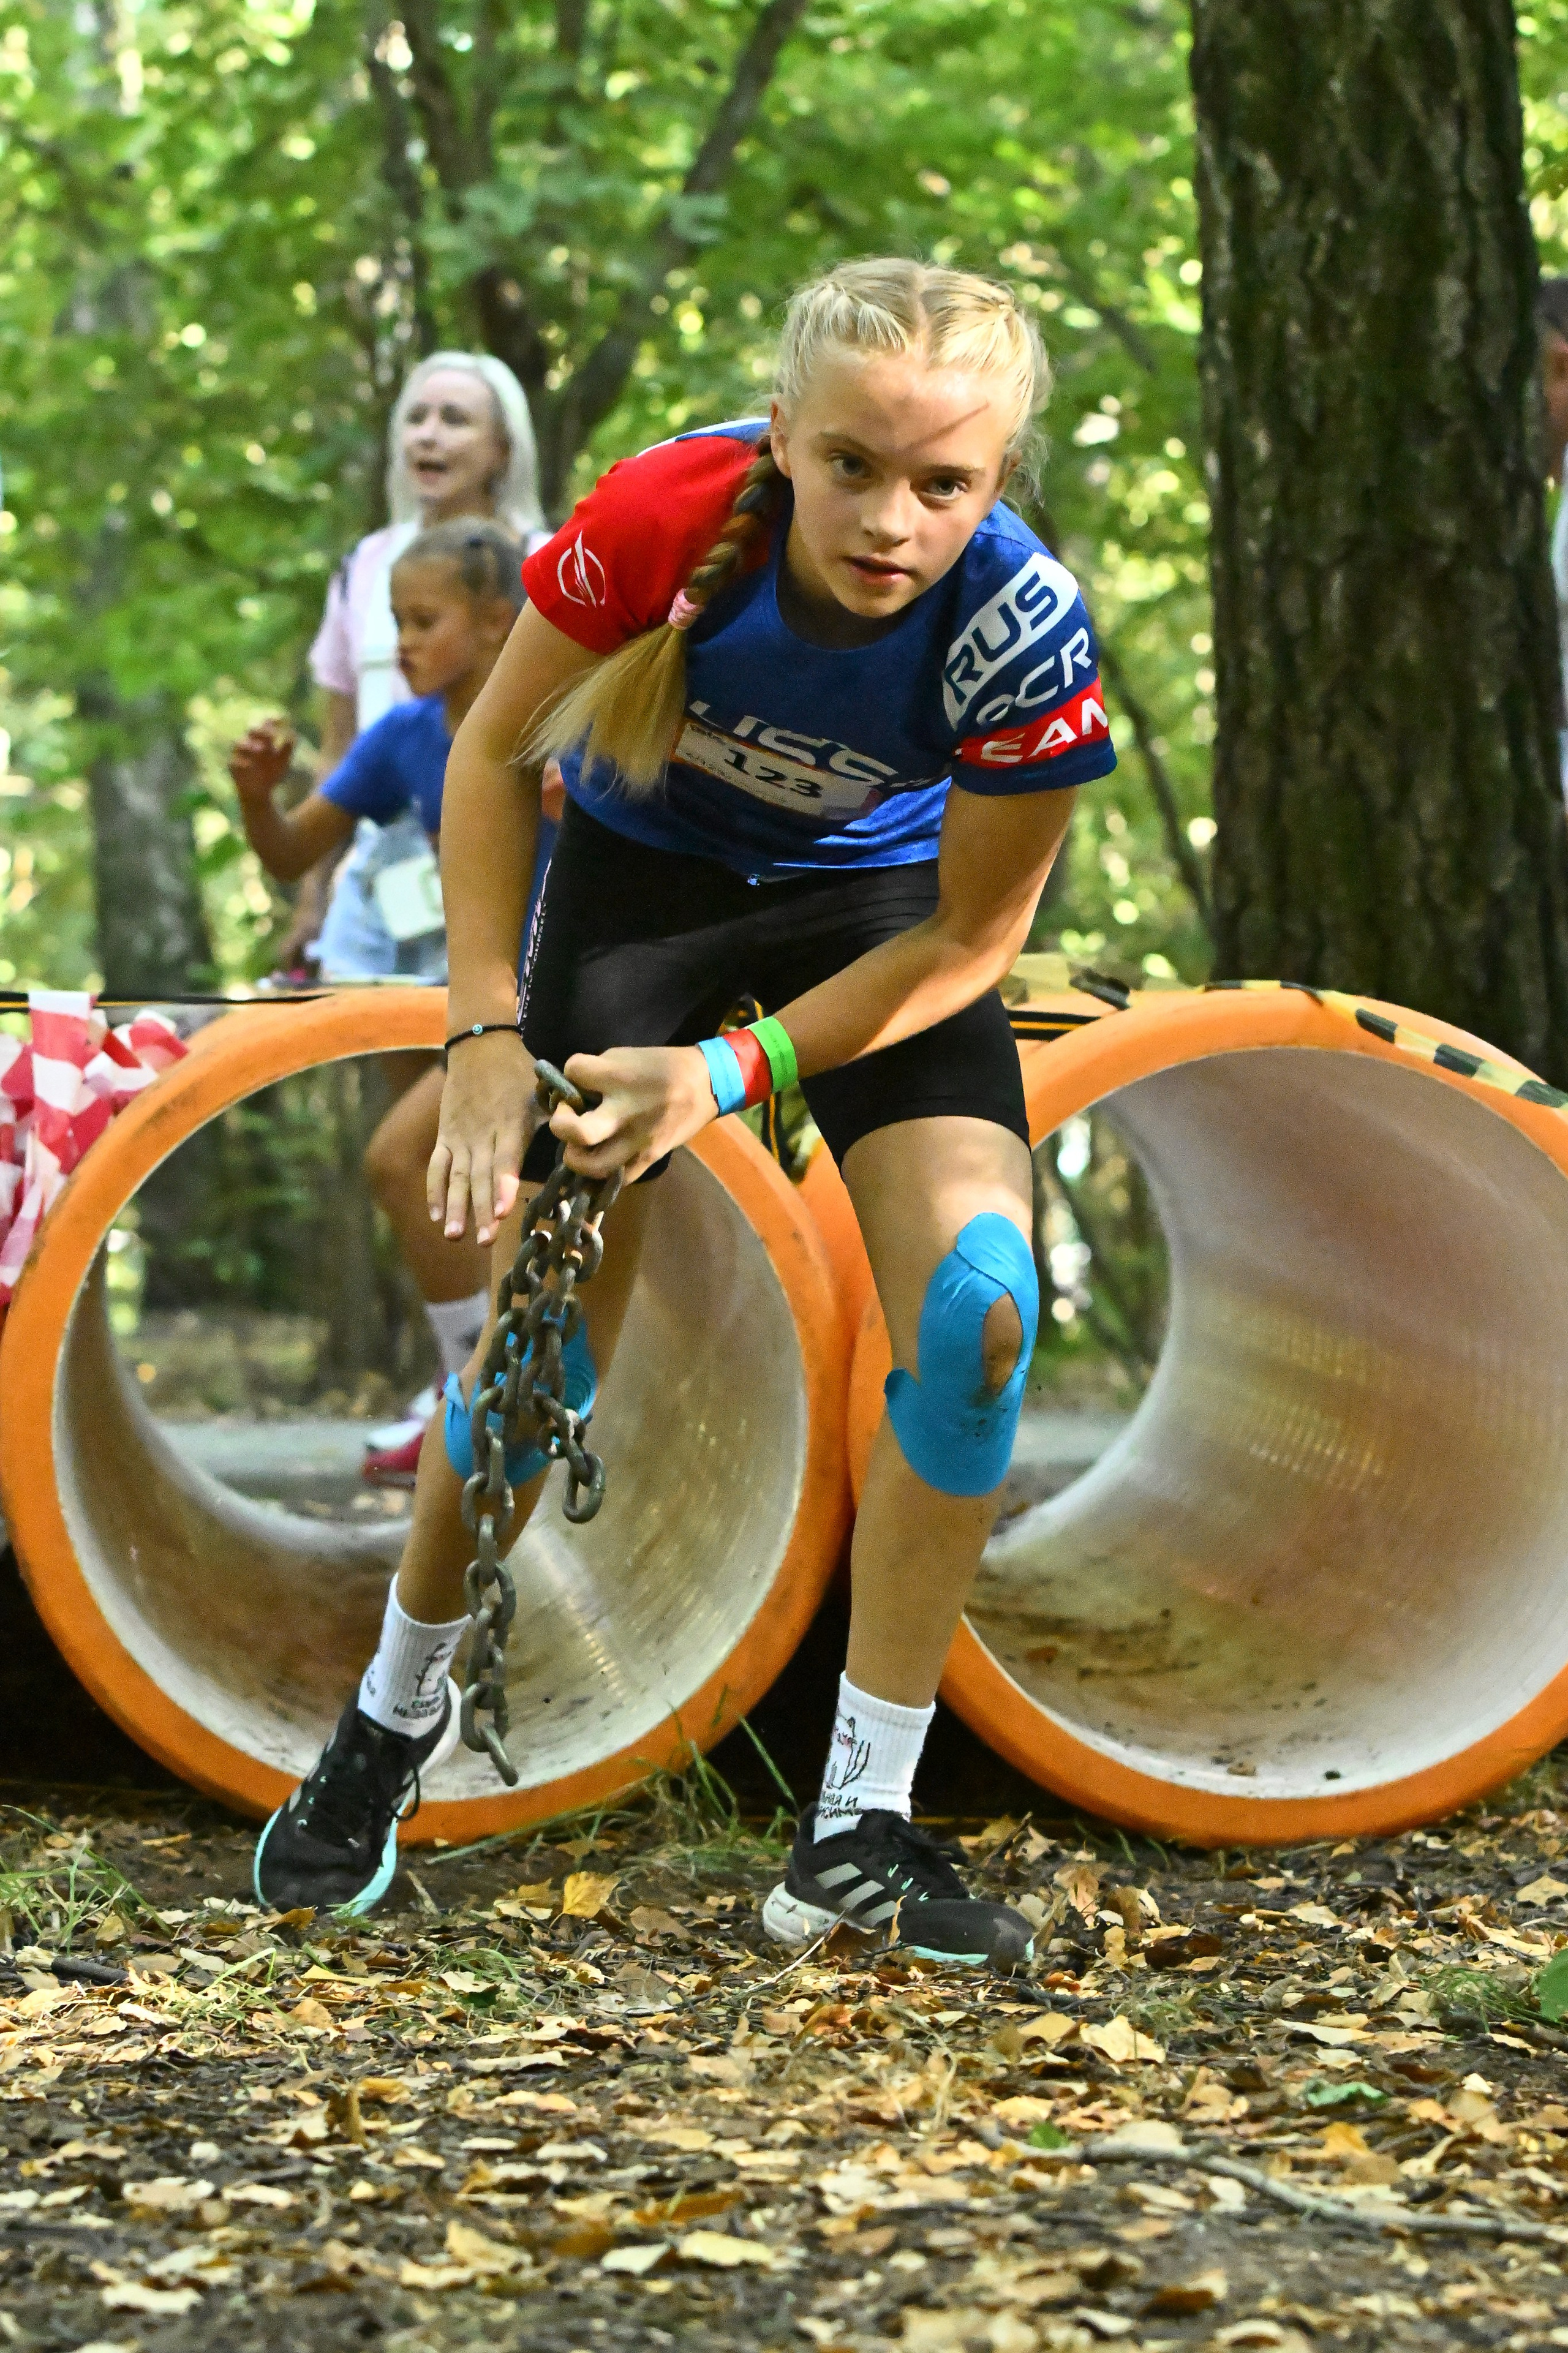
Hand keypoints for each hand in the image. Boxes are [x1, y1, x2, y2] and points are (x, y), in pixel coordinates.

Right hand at [229, 719, 295, 805]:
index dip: (272, 719)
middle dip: (260, 729)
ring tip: (261, 749)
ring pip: (238, 743)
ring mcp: (240, 755)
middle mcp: (251, 744)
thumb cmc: (271, 773)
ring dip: (249, 744)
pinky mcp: (233, 768)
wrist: (260, 793)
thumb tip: (293, 735)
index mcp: (263, 740)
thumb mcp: (283, 761)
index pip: (265, 724)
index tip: (282, 719)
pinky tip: (249, 765)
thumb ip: (288, 748)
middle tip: (271, 735)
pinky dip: (240, 762)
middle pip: (251, 729)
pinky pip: (232, 762)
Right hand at [427, 1031, 540, 1245]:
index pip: (505, 1160)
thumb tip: (586, 1144)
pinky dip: (435, 1191)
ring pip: (456, 1176)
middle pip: (480, 1176)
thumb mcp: (542, 1092)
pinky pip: (438, 1166)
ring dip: (456, 1207)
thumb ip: (559, 1118)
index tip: (503, 1212)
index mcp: (510, 1124)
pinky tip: (437, 1216)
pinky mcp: (446, 1135)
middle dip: (482, 1210)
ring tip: (455, 1236)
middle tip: (485, 1241)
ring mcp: (461, 1136)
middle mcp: (483, 1133)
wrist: (479, 1044)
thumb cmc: (518, 1072)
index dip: (503, 1186)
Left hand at [548, 1045, 717, 1183]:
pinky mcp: (648, 1159)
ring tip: (579, 1144)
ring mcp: (637, 1141)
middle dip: (560, 1126)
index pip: (574, 1073)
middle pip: (577, 1133)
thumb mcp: (627, 1054)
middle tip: (567, 1118)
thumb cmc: (662, 1065)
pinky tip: (601, 1156)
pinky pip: (615, 1179)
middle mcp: (626, 1112)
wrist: (706, 1085)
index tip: (579, 1077)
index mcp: (620, 1077)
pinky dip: (600, 1172)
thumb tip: (570, 1089)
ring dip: (575, 1156)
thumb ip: (595, 1070)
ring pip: (591, 1167)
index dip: (569, 1073)